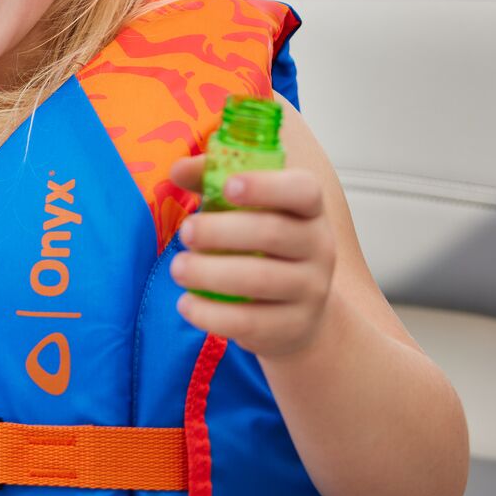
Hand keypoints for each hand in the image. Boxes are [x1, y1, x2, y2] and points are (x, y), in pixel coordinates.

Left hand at [165, 153, 336, 356]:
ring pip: (260, 280)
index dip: (266, 185)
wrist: (299, 312)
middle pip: (272, 233)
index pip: (303, 190)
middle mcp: (318, 246)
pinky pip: (250, 322)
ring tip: (178, 268)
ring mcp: (310, 290)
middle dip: (221, 232)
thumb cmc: (263, 247)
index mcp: (308, 209)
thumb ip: (212, 181)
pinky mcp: (293, 327)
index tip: (228, 186)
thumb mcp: (245, 210)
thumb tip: (178, 169)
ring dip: (210, 273)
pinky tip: (187, 304)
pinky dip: (212, 314)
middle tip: (185, 232)